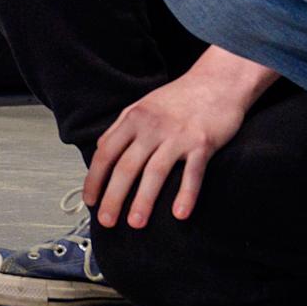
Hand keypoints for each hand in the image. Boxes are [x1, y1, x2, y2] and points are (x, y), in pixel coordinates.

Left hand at [84, 63, 260, 228]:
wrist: (217, 82)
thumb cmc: (179, 98)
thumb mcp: (143, 106)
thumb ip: (123, 128)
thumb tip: (101, 152)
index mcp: (133, 118)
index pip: (106, 152)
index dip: (95, 178)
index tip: (89, 200)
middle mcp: (151, 127)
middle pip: (126, 166)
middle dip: (113, 196)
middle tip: (106, 221)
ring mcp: (177, 135)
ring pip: (155, 172)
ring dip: (143, 200)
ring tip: (135, 223)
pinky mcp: (203, 143)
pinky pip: (192, 173)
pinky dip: (185, 194)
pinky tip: (179, 214)